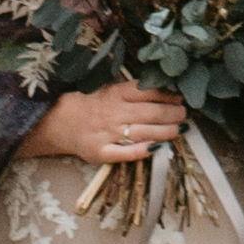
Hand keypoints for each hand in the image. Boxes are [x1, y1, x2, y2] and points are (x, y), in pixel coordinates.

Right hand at [19, 80, 183, 167]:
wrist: (59, 122)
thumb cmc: (91, 105)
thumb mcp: (109, 90)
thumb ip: (133, 91)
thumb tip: (165, 90)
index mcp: (115, 94)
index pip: (146, 92)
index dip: (166, 95)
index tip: (180, 98)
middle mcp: (113, 112)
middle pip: (149, 113)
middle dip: (171, 114)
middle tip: (184, 115)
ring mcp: (107, 134)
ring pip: (142, 132)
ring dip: (164, 132)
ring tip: (179, 130)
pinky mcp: (101, 152)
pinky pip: (124, 153)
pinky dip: (141, 151)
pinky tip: (156, 148)